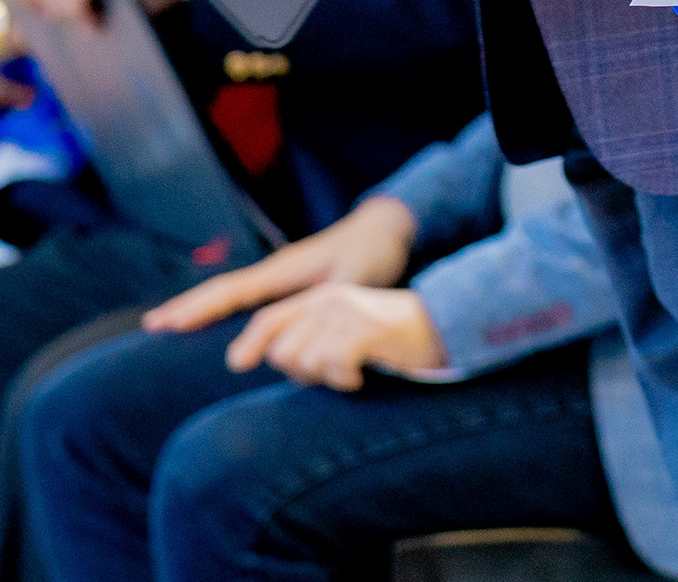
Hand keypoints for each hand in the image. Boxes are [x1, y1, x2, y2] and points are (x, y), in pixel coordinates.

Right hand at [142, 197, 419, 332]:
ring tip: (168, 323)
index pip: (232, 291)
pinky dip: (222, 307)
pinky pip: (245, 297)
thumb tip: (306, 324)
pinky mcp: (287, 283)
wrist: (384, 229)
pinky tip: (214, 322)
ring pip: (229, 292)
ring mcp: (279, 276)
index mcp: (283, 270)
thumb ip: (332, 300)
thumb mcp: (356, 278)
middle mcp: (274, 272)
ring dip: (199, 307)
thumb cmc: (373, 254)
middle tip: (151, 324)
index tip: (168, 322)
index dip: (200, 308)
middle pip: (221, 290)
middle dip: (187, 306)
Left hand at [225, 284, 448, 388]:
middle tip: (334, 371)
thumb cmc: (390, 337)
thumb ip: (312, 337)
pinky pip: (335, 368)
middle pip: (282, 352)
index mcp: (320, 297)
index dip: (249, 343)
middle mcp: (328, 299)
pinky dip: (347, 380)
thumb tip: (275, 359)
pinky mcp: (364, 329)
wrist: (440, 325)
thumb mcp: (345, 330)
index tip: (236, 363)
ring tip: (351, 370)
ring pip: (306, 363)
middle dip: (302, 371)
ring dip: (327, 378)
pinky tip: (363, 375)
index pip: (270, 320)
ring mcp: (346, 313)